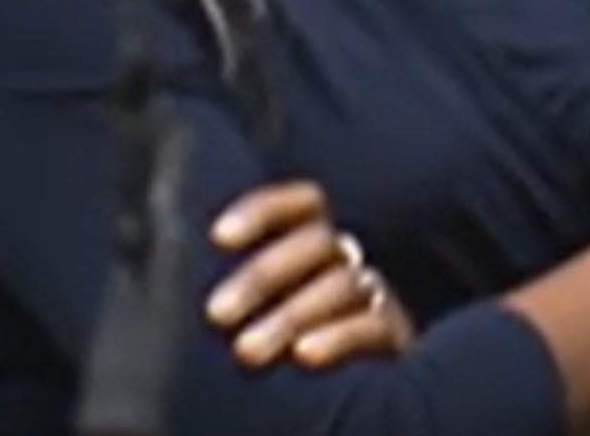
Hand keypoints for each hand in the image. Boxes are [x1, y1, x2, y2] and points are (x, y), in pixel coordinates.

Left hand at [204, 181, 412, 371]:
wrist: (346, 384)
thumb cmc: (278, 337)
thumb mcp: (261, 302)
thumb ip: (241, 288)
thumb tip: (194, 271)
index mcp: (318, 238)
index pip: (300, 204)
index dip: (262, 213)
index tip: (220, 237)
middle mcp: (350, 256)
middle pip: (315, 243)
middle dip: (262, 276)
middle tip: (217, 313)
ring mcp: (374, 291)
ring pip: (340, 285)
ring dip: (290, 316)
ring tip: (244, 351)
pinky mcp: (395, 331)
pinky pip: (372, 326)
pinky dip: (339, 337)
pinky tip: (304, 353)